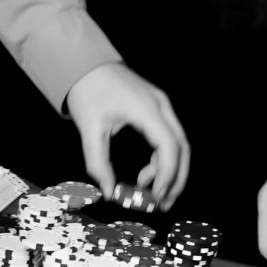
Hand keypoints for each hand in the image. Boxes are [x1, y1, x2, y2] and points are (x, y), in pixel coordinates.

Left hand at [64, 63, 189, 210]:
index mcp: (146, 108)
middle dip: (176, 179)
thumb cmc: (87, 90)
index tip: (155, 196)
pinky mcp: (156, 108)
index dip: (167, 174)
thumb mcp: (89, 128)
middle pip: (182, 148)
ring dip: (170, 171)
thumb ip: (98, 163)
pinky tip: (147, 174)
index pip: (169, 146)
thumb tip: (109, 191)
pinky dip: (163, 159)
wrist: (85, 62)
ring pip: (179, 144)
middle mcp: (160, 105)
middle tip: (162, 204)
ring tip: (151, 193)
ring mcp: (161, 105)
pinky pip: (169, 138)